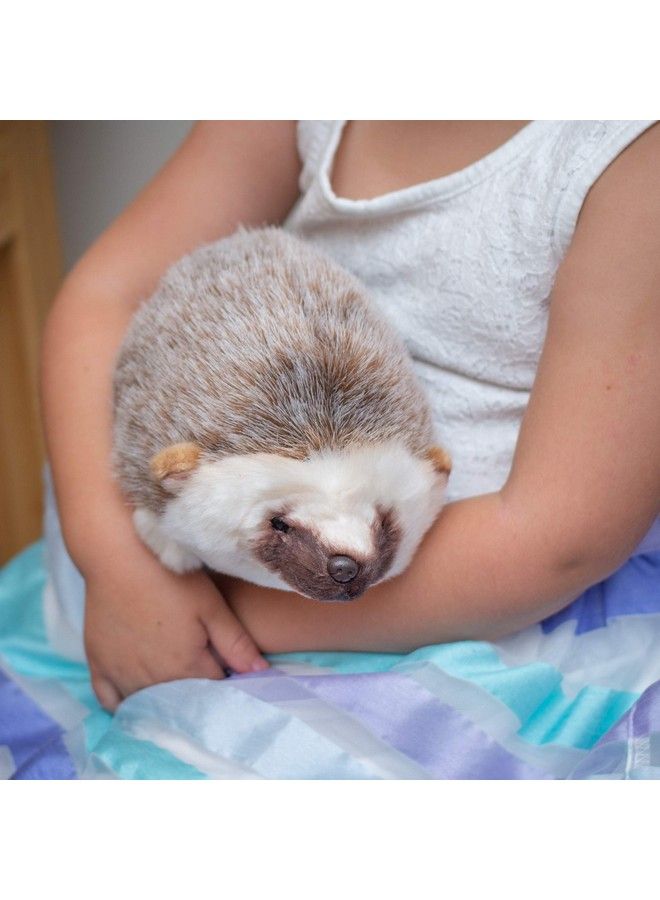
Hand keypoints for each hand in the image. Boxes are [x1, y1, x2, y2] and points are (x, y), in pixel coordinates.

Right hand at [81, 535, 267, 710]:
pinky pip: (109, 701)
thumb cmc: (171, 577)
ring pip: (147, 704)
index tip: (225, 663)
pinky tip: (137, 694)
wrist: (119, 555)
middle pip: (180, 701)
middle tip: (199, 665)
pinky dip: (124, 704)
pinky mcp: (98, 665)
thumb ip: (236, 643)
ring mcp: (122, 675)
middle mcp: (152, 680)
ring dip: (162, 700)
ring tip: (172, 677)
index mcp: (185, 667)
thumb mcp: (211, 606)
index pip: (212, 690)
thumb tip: (260, 672)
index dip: (222, 676)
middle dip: (195, 692)